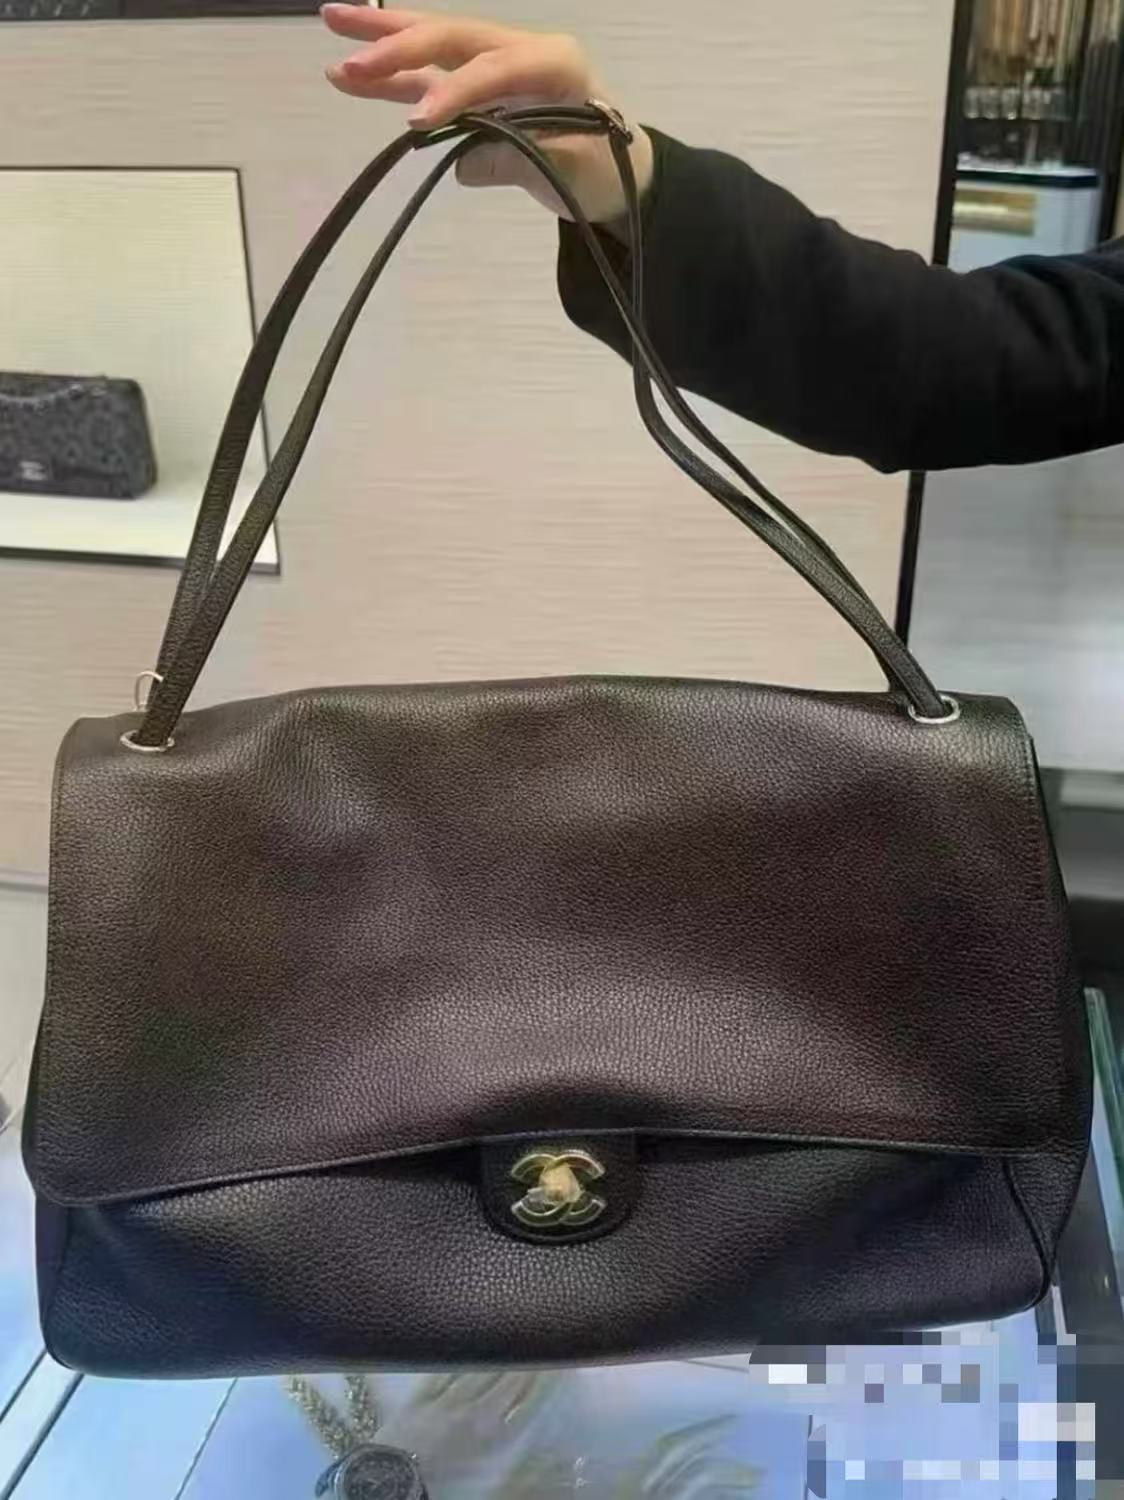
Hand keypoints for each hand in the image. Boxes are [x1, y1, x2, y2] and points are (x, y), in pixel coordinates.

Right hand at [320, 6, 653, 226]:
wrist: (621, 176)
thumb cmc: (604, 171)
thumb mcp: (574, 171)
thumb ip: (520, 161)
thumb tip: (463, 161)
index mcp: (554, 61)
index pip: (492, 69)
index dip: (454, 94)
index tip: (417, 123)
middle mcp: (519, 51)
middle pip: (453, 37)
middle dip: (400, 44)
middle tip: (350, 58)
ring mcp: (494, 68)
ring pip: (434, 46)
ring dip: (383, 40)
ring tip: (333, 25)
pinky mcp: (477, 93)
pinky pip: (429, 79)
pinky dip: (393, 78)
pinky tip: (350, 76)